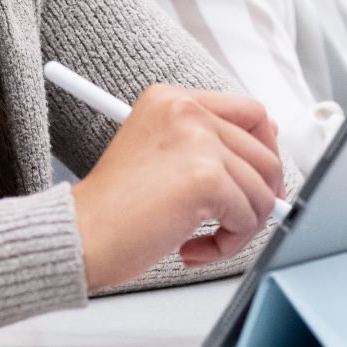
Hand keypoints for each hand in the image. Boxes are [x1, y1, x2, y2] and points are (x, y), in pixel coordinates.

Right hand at [67, 86, 282, 289]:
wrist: (80, 234)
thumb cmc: (112, 208)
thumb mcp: (158, 155)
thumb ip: (205, 148)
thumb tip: (266, 166)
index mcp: (171, 98)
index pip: (249, 112)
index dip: (264, 149)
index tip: (258, 179)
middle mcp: (186, 109)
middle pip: (264, 151)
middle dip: (260, 195)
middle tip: (235, 221)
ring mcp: (198, 141)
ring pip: (261, 189)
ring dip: (240, 226)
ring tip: (203, 240)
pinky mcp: (206, 178)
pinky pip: (248, 217)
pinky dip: (228, 243)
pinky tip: (191, 248)